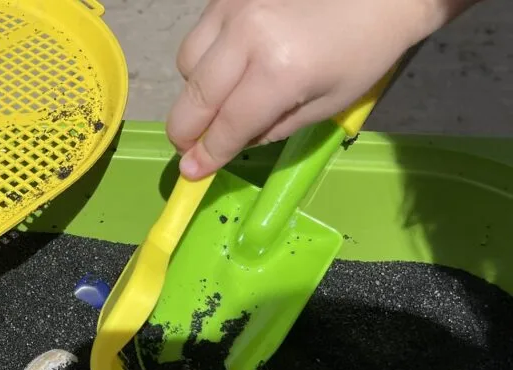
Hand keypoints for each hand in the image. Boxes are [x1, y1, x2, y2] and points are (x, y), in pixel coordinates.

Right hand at [167, 0, 466, 179]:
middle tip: (187, 147)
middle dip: (185, 132)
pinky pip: (200, 35)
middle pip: (195, 97)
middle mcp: (247, 36)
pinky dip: (205, 58)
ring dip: (195, 91)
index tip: (191, 171)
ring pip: (187, 64)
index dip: (207, 154)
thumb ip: (273, 129)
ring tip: (216, 99)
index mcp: (279, 71)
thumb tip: (230, 143)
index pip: (228, 125)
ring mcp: (233, 8)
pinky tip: (228, 65)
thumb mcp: (327, 105)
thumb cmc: (364, 50)